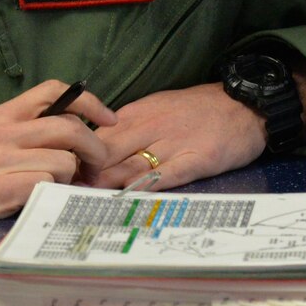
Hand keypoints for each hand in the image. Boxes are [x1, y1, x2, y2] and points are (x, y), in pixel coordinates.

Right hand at [0, 79, 117, 236]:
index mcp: (1, 116)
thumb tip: (96, 128)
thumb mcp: (11, 148)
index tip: (109, 120)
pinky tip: (39, 203)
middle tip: (92, 170)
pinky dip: (52, 197)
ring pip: (64, 161)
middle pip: (68, 127)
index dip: (88, 102)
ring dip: (68, 181)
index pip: (51, 91)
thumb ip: (42, 132)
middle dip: (93, 151)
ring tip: (54, 190)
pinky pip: (48, 185)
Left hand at [76, 83, 265, 190]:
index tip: (61, 176)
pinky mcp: (197, 160)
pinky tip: (129, 199)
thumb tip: (94, 149)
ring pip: (131, 166)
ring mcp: (173, 145)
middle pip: (107, 154)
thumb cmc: (197, 109)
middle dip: (85, 175)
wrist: (244, 103)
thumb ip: (127, 129)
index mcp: (135, 115)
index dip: (77, 158)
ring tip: (85, 202)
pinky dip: (146, 187)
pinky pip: (167, 176)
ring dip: (107, 185)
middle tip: (64, 195)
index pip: (96, 138)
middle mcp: (149, 128)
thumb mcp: (156, 108)